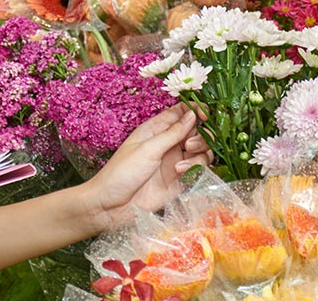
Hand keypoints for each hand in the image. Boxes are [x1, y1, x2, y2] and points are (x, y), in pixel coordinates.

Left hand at [73, 105, 212, 232]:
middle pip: (197, 132)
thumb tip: (193, 115)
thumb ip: (173, 133)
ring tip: (180, 165)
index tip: (206, 115)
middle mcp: (168, 144)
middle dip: (200, 136)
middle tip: (188, 145)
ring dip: (199, 153)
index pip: (181, 112)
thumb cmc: (121, 173)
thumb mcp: (147, 149)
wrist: (111, 206)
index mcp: (156, 129)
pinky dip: (195, 168)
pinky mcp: (180, 181)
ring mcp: (175, 162)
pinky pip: (198, 169)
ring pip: (202, 151)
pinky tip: (180, 172)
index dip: (196, 110)